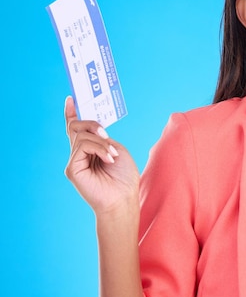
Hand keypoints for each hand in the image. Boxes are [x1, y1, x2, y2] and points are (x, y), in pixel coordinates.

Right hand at [64, 96, 139, 216]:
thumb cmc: (124, 176)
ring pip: (82, 136)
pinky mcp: (72, 168)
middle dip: (93, 124)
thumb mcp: (116, 149)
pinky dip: (99, 148)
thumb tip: (91, 130)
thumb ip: (101, 138)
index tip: (70, 99)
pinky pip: (82, 146)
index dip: (71, 113)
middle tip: (107, 133)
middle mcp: (80, 154)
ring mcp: (75, 161)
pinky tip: (108, 158)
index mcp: (91, 149)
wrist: (123, 197)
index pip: (76, 129)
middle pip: (77, 127)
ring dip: (102, 142)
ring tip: (113, 155)